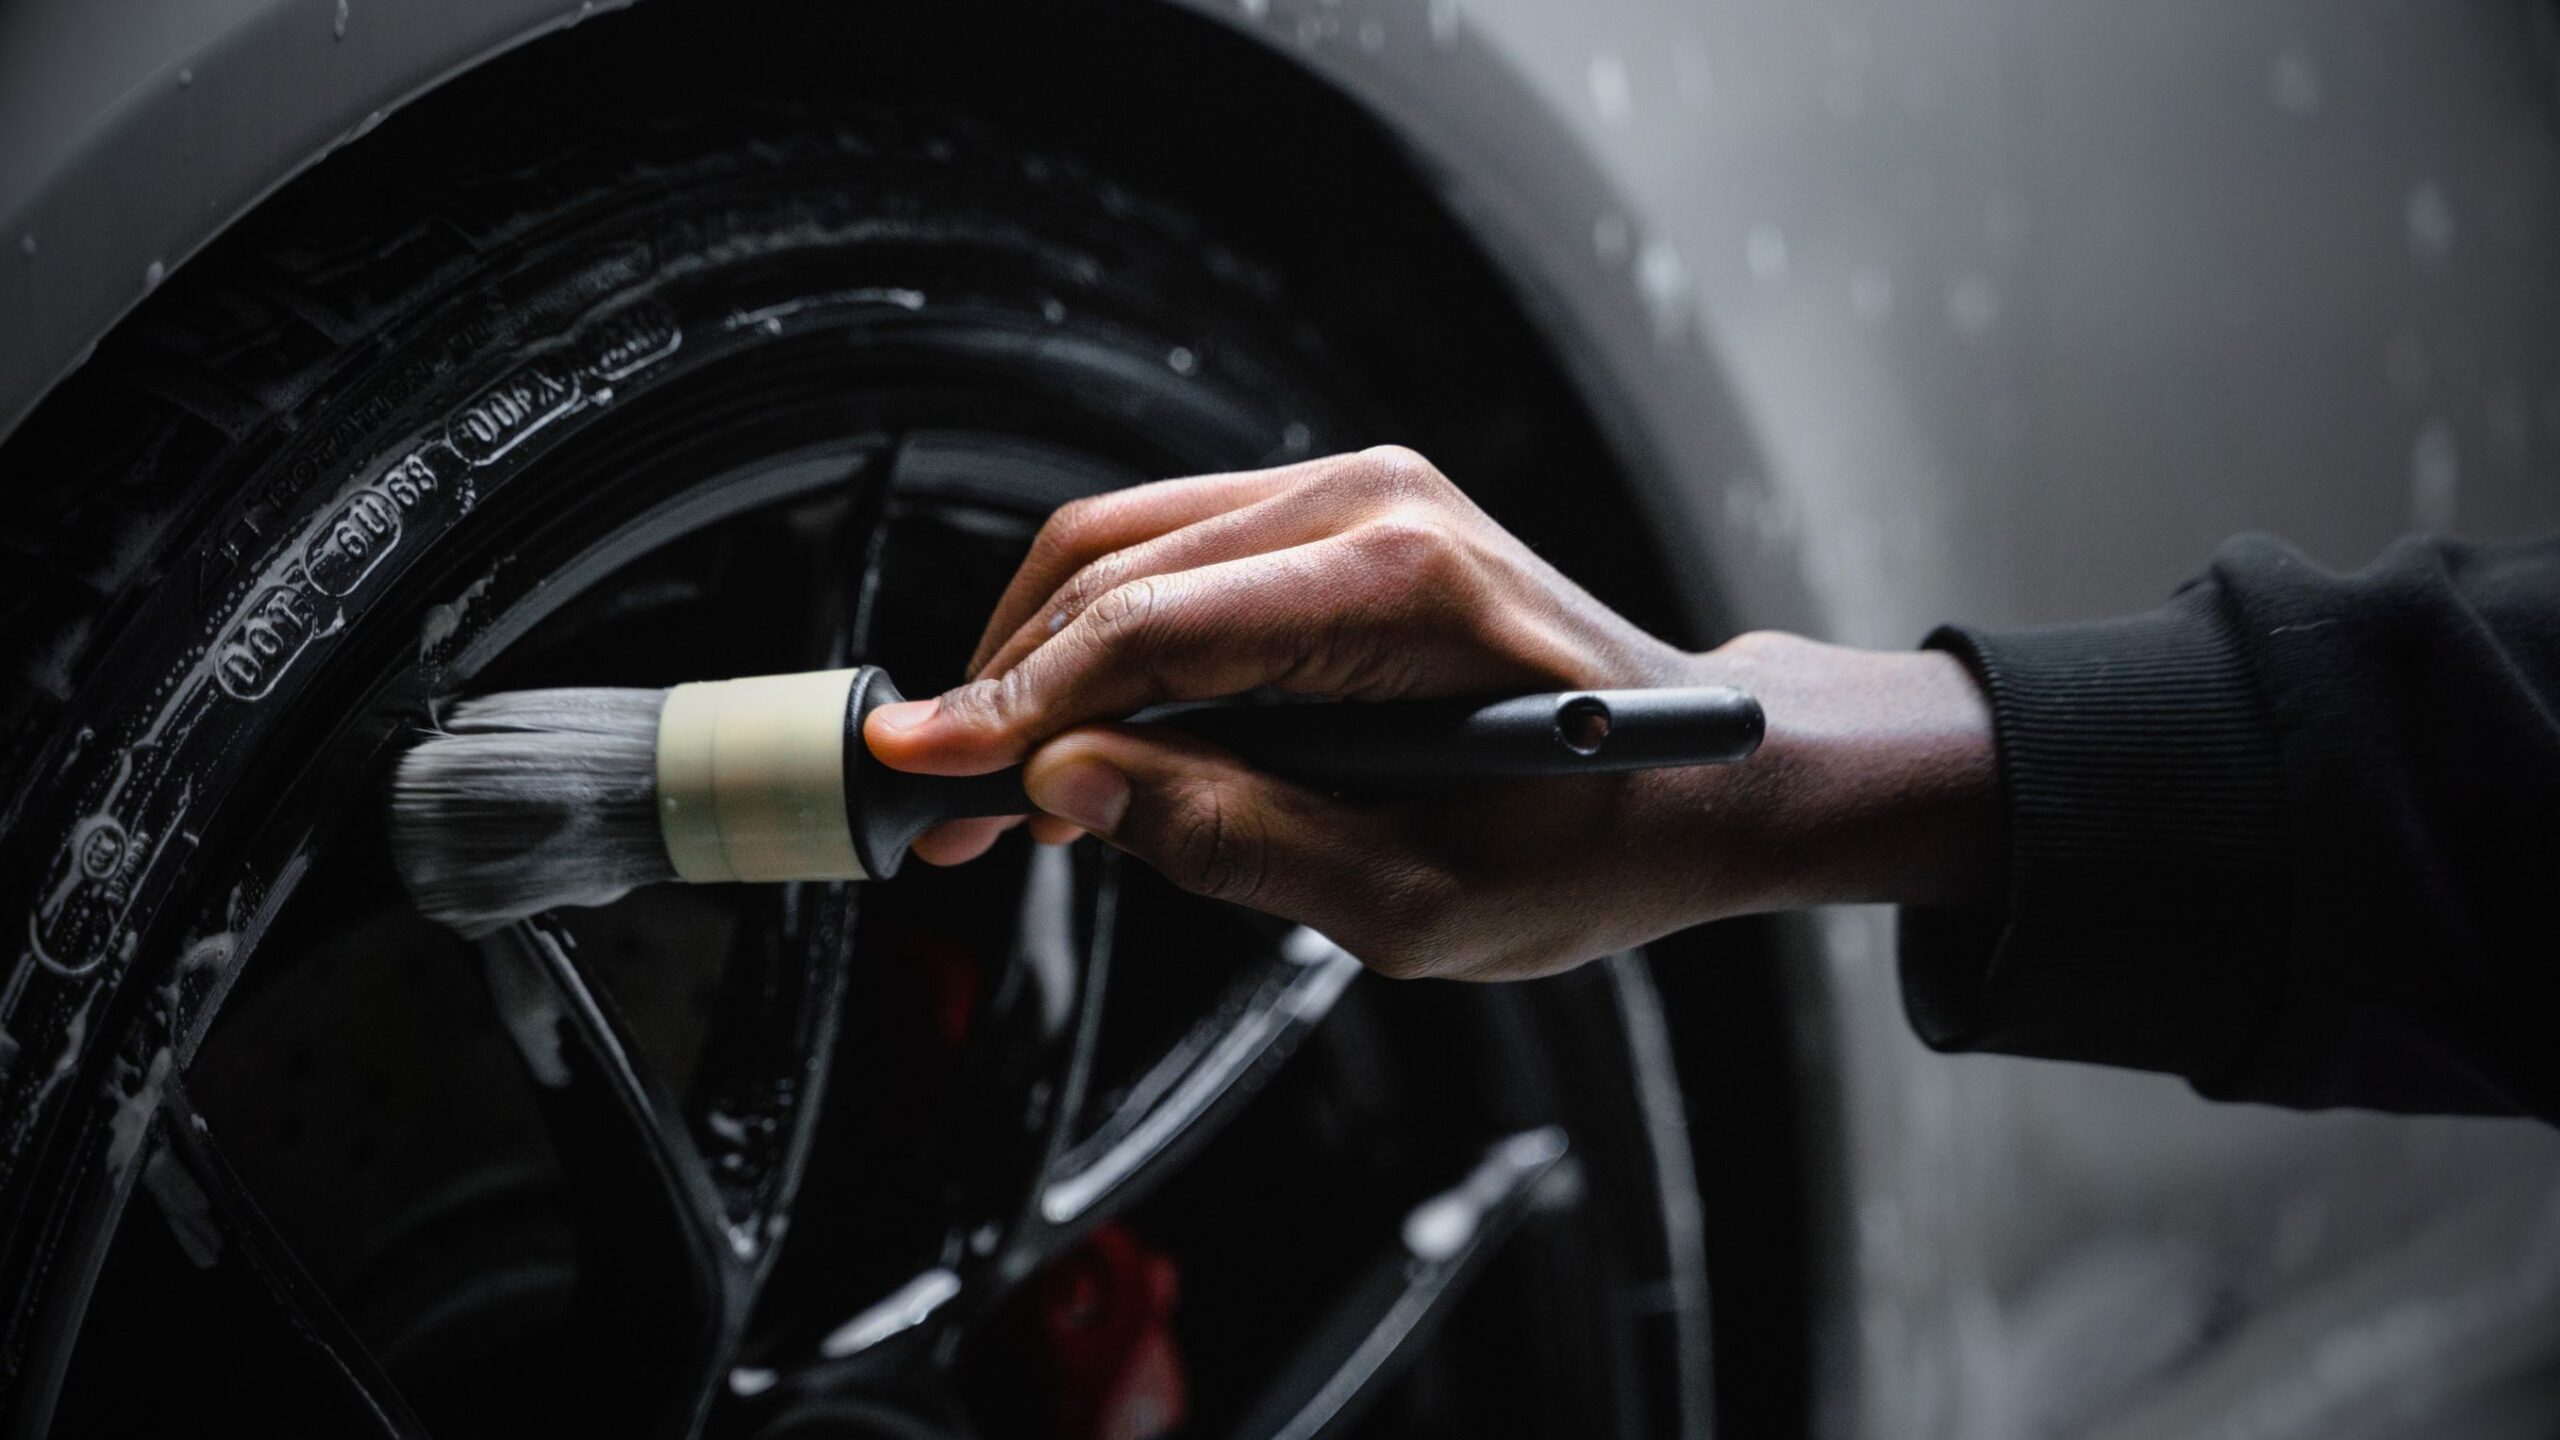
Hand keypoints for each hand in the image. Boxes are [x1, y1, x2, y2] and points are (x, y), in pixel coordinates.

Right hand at [865, 446, 2000, 978]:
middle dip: (1002, 687)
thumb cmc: (1597, 842)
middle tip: (938, 809)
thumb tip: (1070, 792)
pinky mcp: (1342, 516)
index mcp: (1398, 586)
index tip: (917, 769)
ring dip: (1036, 659)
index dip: (1012, 702)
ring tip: (990, 786)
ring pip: (1122, 545)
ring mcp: (1356, 492)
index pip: (1146, 626)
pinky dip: (1100, 637)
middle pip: (1109, 563)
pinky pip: (1175, 555)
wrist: (1707, 773)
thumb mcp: (1422, 903)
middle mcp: (1369, 502)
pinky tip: (1075, 732)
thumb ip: (1238, 843)